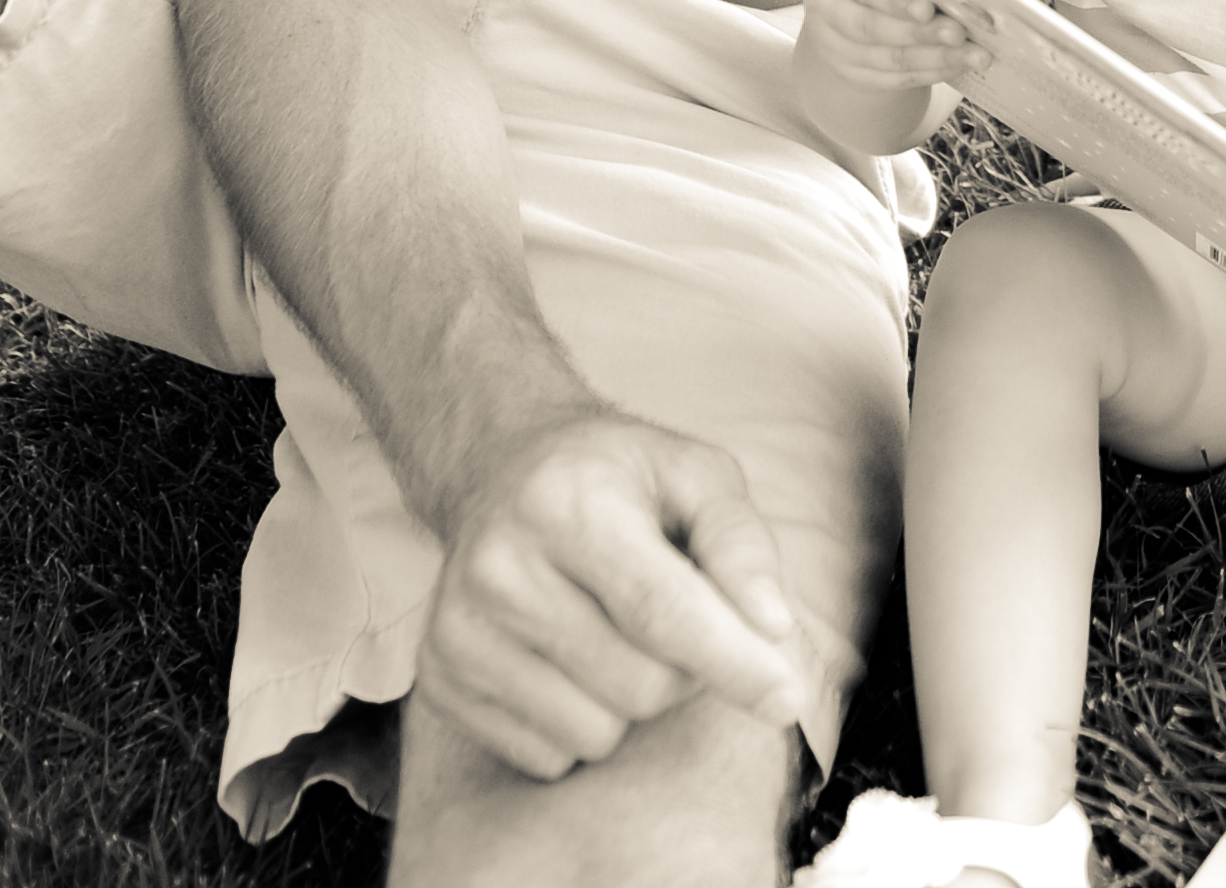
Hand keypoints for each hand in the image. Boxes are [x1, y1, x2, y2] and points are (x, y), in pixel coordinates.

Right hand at [414, 404, 812, 779]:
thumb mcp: (698, 475)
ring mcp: (459, 630)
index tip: (785, 697)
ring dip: (632, 700)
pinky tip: (567, 657)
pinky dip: (580, 722)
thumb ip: (741, 544)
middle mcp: (498, 568)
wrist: (501, 470)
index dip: (732, 661)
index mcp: (566, 502)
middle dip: (685, 670)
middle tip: (671, 615)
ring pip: (597, 732)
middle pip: (640, 687)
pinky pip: (550, 756)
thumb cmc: (616, 479)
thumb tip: (772, 628)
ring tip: (614, 630)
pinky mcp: (440, 682)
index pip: (661, 609)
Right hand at [797, 0, 981, 91]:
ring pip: (886, 59)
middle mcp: (827, 6)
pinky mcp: (851, 73)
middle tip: (960, 33)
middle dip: (921, 33)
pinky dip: (929, 74)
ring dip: (935, 59)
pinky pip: (892, 80)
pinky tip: (957, 67)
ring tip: (974, 55)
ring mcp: (833, 45)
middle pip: (872, 27)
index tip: (928, 8)